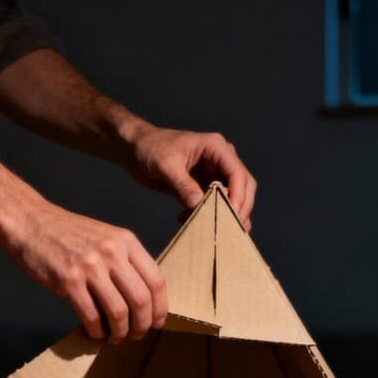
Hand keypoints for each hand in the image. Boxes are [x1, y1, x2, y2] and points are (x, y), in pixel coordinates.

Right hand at [5, 200, 166, 341]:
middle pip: (141, 300)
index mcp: (126, 241)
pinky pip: (91, 315)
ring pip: (119, 312)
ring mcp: (90, 266)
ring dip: (120, 332)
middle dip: (142, 325)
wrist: (29, 221)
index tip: (156, 322)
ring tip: (115, 337)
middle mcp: (112, 252)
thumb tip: (141, 299)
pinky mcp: (68, 280)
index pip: (156, 281)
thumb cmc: (67, 233)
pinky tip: (94, 332)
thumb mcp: (105, 237)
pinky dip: (96, 330)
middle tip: (136, 335)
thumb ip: (125, 261)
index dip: (160, 308)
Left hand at [123, 123, 256, 231]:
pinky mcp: (205, 186)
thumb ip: (182, 185)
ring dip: (223, 215)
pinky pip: (215, 204)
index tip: (231, 216)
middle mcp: (220, 159)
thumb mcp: (165, 165)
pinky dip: (208, 215)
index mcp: (215, 147)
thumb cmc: (149, 148)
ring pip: (231, 197)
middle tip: (228, 230)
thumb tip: (199, 205)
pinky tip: (189, 221)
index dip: (238, 196)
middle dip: (238, 209)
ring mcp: (214, 173)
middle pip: (242, 186)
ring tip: (211, 229)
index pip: (237, 173)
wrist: (135, 149)